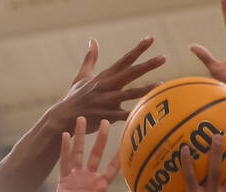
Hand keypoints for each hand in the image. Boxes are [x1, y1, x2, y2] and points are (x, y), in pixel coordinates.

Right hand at [50, 36, 165, 128]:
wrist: (62, 117)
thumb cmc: (74, 97)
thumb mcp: (81, 75)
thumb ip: (90, 58)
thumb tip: (93, 40)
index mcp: (104, 76)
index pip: (124, 60)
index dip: (138, 49)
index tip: (151, 39)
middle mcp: (106, 86)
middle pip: (130, 73)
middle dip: (147, 65)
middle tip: (163, 58)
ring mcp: (106, 102)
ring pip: (129, 94)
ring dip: (145, 89)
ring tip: (161, 85)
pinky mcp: (105, 117)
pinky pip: (122, 116)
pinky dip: (134, 115)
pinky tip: (146, 114)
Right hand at [53, 117, 133, 191]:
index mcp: (101, 185)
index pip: (113, 166)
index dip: (119, 153)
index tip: (127, 138)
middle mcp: (89, 178)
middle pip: (96, 153)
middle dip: (101, 137)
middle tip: (105, 120)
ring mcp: (76, 178)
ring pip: (79, 153)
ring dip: (80, 136)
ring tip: (81, 119)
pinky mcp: (64, 181)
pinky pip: (65, 162)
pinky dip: (65, 149)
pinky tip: (65, 135)